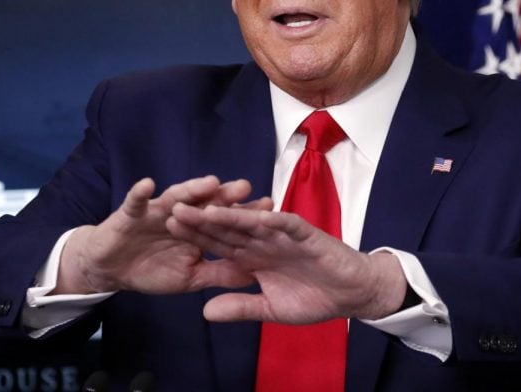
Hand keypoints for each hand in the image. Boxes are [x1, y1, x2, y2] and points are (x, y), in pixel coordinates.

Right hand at [54, 176, 271, 294]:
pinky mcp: (130, 213)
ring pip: (176, 196)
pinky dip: (140, 193)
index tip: (270, 209)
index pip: (225, 218)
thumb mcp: (190, 278)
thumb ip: (219, 273)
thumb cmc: (152, 269)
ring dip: (191, 189)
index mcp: (197, 228)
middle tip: (245, 187)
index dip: (245, 214)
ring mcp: (156, 211)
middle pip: (206, 201)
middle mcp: (181, 214)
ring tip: (209, 182)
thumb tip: (254, 275)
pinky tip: (148, 184)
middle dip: (225, 195)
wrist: (111, 269)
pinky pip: (135, 201)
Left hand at [166, 204, 406, 323]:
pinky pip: (285, 224)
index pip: (219, 244)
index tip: (168, 231)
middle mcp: (263, 241)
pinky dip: (271, 218)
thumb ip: (240, 307)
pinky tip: (254, 214)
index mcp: (253, 257)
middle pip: (228, 228)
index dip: (196, 238)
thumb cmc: (314, 298)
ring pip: (252, 221)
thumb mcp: (270, 309)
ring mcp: (283, 235)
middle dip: (202, 220)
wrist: (352, 293)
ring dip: (229, 215)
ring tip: (204, 209)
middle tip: (172, 209)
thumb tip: (205, 311)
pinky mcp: (305, 234)